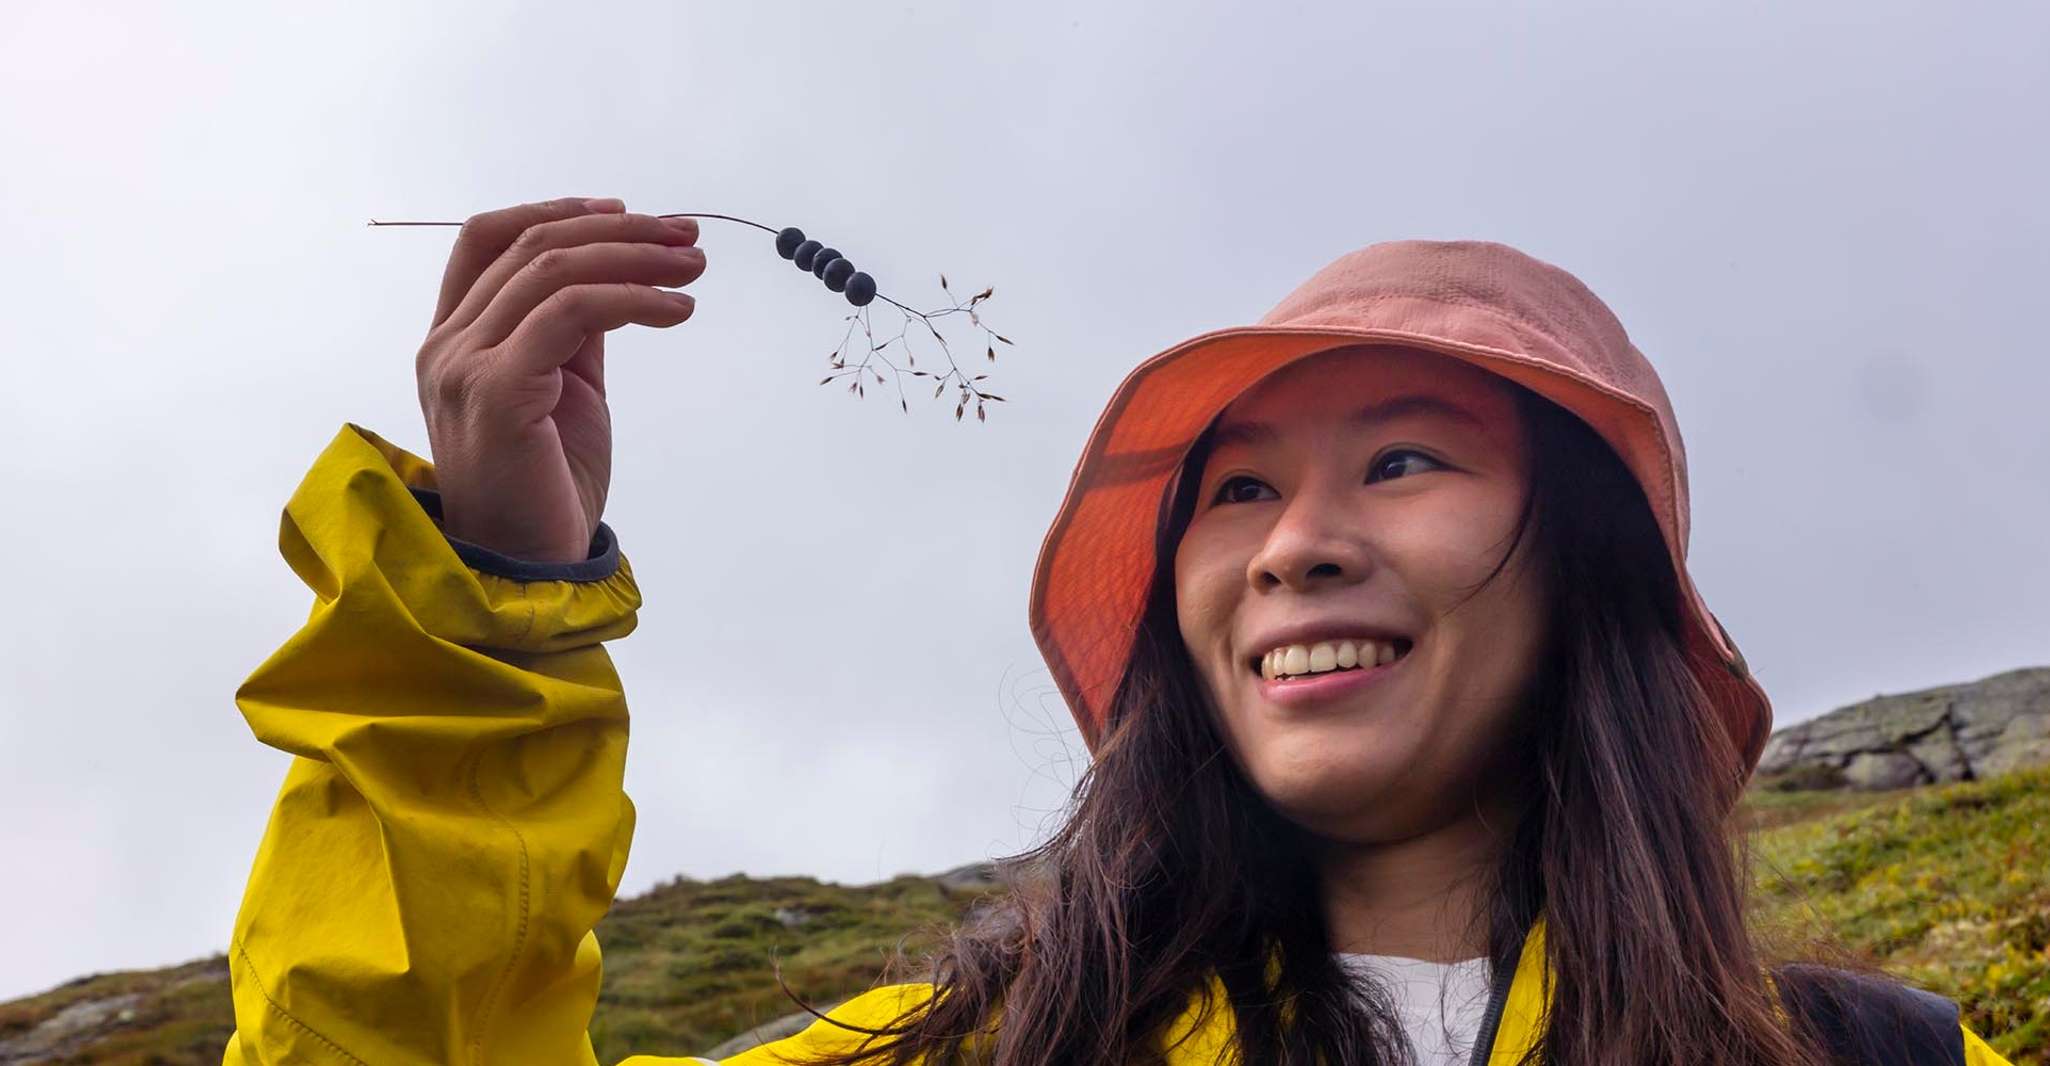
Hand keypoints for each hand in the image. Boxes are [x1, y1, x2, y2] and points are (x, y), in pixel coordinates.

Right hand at [413, 196, 704, 561]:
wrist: (526, 569)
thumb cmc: (546, 486)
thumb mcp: (564, 391)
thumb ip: (572, 332)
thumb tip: (619, 275)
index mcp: (454, 339)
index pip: (487, 240)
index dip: (555, 211)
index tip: (626, 212)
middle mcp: (446, 345)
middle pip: (530, 246)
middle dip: (620, 232)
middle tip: (687, 238)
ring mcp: (463, 366)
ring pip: (553, 270)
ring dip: (636, 258)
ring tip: (693, 269)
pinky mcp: (497, 390)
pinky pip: (571, 313)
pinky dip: (633, 299)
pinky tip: (677, 311)